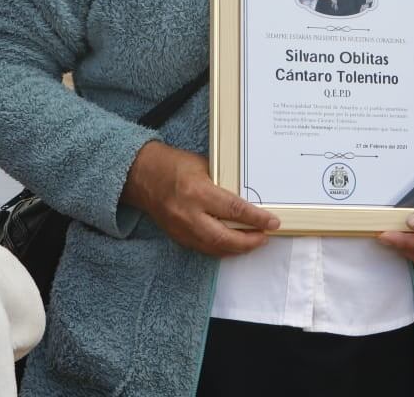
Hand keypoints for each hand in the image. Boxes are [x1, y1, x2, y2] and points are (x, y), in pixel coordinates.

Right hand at [123, 142, 278, 257]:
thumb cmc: (172, 164)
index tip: (272, 222)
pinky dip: (220, 249)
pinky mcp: (176, 236)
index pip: (233, 210)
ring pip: (213, 247)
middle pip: (224, 237)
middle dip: (248, 241)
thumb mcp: (203, 165)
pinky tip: (232, 245)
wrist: (141, 175)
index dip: (256, 219)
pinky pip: (202, 248)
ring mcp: (180, 228)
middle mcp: (188, 214)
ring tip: (252, 242)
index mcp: (197, 192)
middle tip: (264, 237)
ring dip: (236, 248)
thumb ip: (222, 183)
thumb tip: (245, 196)